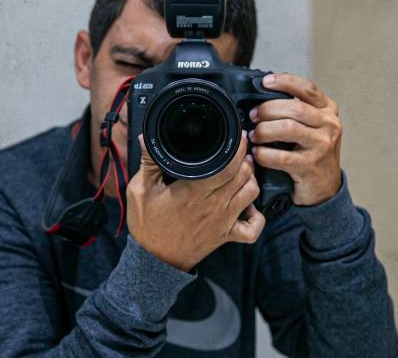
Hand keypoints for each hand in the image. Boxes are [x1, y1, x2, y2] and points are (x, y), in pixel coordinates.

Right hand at [126, 132, 265, 271]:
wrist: (153, 261)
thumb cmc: (147, 225)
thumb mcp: (140, 190)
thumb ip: (148, 162)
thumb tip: (147, 138)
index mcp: (194, 191)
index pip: (228, 165)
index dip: (237, 148)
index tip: (237, 136)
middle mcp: (214, 205)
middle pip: (243, 174)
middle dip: (244, 157)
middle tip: (238, 149)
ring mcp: (224, 221)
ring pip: (252, 193)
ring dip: (251, 178)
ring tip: (242, 170)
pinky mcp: (226, 235)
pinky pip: (253, 229)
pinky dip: (257, 216)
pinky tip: (248, 205)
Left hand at [249, 73, 341, 205]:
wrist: (324, 187)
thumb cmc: (311, 153)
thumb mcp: (311, 127)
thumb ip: (295, 112)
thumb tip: (262, 98)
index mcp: (327, 111)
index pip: (307, 89)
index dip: (285, 82)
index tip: (265, 82)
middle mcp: (329, 125)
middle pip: (294, 108)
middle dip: (267, 109)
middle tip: (253, 116)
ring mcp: (322, 146)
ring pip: (287, 128)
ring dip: (264, 131)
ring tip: (255, 136)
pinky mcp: (310, 166)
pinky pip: (281, 156)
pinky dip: (264, 154)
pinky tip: (258, 154)